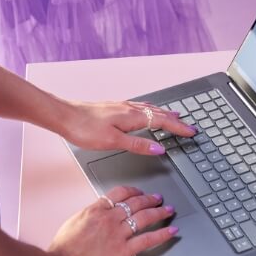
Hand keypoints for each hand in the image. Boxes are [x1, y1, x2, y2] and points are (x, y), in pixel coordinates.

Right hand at [48, 186, 177, 255]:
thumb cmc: (62, 250)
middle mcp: (109, 219)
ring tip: (168, 209)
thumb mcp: (74, 223)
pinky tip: (171, 231)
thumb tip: (99, 212)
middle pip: (136, 202)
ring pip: (144, 217)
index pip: (119, 193)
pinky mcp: (123, 251)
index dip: (133, 191)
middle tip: (158, 198)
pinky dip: (162, 234)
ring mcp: (117, 234)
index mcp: (95, 210)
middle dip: (150, 198)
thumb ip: (90, 215)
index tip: (139, 192)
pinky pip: (147, 239)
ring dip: (159, 211)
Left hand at [60, 100, 194, 154]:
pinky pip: (139, 107)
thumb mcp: (113, 141)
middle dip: (175, 120)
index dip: (178, 128)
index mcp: (132, 117)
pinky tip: (146, 111)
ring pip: (149, 109)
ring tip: (174, 116)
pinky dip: (150, 110)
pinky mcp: (114, 108)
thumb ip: (138, 145)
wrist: (64, 116)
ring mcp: (121, 107)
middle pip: (158, 113)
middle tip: (188, 125)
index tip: (191, 132)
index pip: (162, 122)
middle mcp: (129, 109)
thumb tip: (159, 148)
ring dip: (164, 114)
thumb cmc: (84, 129)